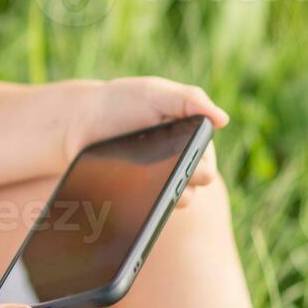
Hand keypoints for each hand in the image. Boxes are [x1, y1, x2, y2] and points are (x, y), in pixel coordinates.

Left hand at [64, 76, 228, 207]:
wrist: (83, 119)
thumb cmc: (124, 101)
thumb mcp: (156, 93)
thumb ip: (189, 99)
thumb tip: (223, 119)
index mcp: (193, 144)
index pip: (205, 171)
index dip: (191, 169)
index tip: (173, 159)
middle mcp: (180, 168)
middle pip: (189, 192)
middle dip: (175, 183)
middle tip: (158, 173)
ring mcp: (158, 185)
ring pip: (167, 206)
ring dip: (157, 199)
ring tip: (139, 187)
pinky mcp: (136, 198)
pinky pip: (142, 214)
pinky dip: (137, 209)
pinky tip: (123, 199)